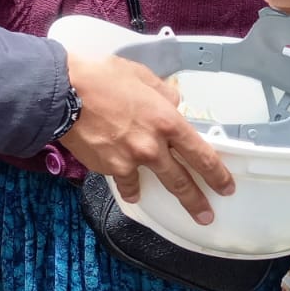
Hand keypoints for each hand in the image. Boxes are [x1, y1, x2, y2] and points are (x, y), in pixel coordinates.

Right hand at [60, 54, 233, 220]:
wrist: (64, 92)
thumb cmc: (102, 77)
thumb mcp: (140, 75)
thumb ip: (162, 91)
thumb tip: (172, 101)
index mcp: (167, 121)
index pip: (201, 153)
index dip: (216, 173)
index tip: (225, 186)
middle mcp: (153, 146)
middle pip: (182, 179)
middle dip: (197, 200)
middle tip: (207, 215)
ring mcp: (130, 160)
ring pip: (156, 186)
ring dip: (170, 201)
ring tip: (177, 212)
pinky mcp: (109, 168)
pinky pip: (126, 182)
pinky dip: (130, 187)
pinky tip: (133, 191)